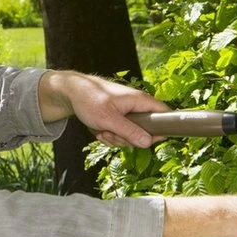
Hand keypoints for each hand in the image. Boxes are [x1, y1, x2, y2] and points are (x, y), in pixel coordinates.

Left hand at [38, 70, 169, 147]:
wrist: (71, 93)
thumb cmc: (89, 99)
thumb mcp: (108, 119)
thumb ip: (129, 131)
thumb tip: (148, 142)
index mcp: (140, 100)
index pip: (164, 113)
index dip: (162, 129)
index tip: (149, 140)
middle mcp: (136, 106)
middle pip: (145, 132)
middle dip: (126, 138)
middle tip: (110, 133)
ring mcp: (128, 113)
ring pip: (131, 136)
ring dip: (115, 138)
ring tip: (101, 129)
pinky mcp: (119, 119)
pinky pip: (120, 134)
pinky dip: (109, 135)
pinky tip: (98, 129)